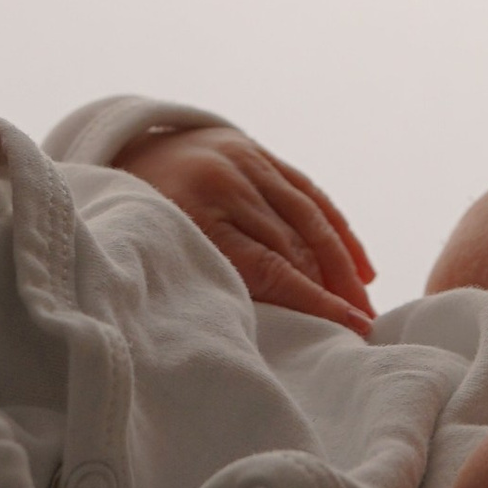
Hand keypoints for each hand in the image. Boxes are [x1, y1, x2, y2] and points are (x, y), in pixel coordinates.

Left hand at [115, 127, 376, 334]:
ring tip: (363, 306)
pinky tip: (359, 266)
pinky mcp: (257, 152)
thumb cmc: (137, 225)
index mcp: (192, 214)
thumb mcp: (159, 256)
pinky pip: (309, 193)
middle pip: (293, 243)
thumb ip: (205, 285)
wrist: (124, 153)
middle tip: (360, 329)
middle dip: (331, 288)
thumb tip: (264, 335)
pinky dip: (337, 231)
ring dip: (342, 264)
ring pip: (309, 217)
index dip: (312, 300)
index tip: (347, 329)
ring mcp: (243, 161)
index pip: (268, 267)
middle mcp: (223, 181)